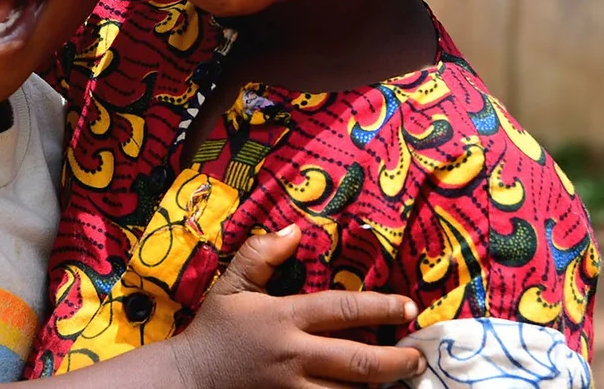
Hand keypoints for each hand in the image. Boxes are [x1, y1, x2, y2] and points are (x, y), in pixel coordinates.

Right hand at [168, 226, 425, 388]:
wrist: (186, 380)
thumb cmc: (214, 331)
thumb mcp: (231, 286)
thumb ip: (260, 254)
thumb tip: (294, 231)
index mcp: (284, 319)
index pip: (343, 310)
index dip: (381, 307)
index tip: (408, 307)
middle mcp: (294, 357)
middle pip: (359, 362)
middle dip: (396, 361)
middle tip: (418, 357)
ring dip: (378, 388)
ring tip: (400, 381)